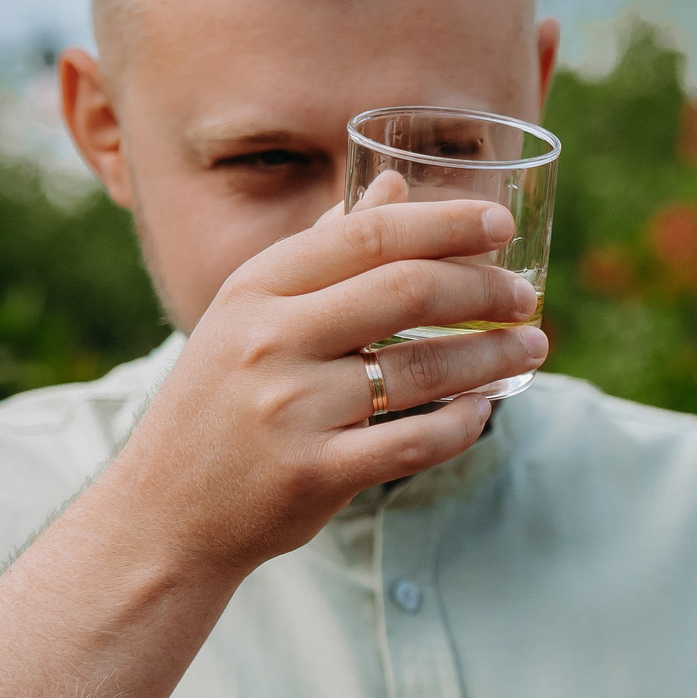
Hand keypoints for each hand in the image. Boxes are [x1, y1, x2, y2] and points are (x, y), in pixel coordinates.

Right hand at [104, 170, 546, 578]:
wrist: (164, 512)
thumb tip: (394, 185)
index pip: (368, 235)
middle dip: (483, 289)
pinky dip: (462, 422)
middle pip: (405, 290)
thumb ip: (324, 249)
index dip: (445, 224)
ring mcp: (291, 409)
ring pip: (422, 367)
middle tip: (524, 297)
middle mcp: (270, 341)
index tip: (500, 226)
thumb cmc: (221, 401)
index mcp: (256, 289)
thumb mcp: (252, 313)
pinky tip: (484, 408)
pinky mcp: (314, 473)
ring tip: (532, 347)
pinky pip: (414, 441)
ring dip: (492, 356)